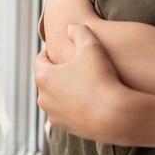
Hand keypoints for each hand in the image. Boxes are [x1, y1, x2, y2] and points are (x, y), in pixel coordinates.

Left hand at [35, 24, 123, 140]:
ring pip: (55, 97)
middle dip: (58, 71)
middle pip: (47, 79)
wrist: (114, 116)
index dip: (50, 51)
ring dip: (65, 89)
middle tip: (74, 64)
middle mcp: (43, 98)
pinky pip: (66, 111)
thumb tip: (71, 26)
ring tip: (83, 83)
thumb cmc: (100, 79)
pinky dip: (73, 104)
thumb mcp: (91, 46)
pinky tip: (89, 99)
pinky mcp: (66, 128)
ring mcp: (53, 115)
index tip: (61, 48)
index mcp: (44, 77)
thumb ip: (79, 31)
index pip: (40, 59)